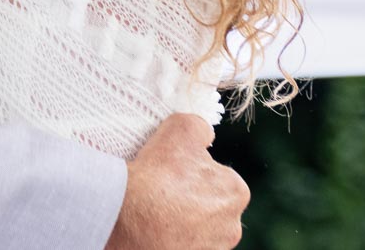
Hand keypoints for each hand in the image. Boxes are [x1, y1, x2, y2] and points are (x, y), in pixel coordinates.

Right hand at [104, 115, 248, 249]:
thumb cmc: (157, 175)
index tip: (171, 171)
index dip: (191, 170)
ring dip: (181, 220)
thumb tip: (205, 134)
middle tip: (161, 190)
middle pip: (209, 204)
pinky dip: (171, 238)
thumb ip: (200, 127)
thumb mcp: (181, 129)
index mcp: (237, 192)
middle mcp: (232, 227)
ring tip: (154, 211)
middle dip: (190, 198)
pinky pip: (184, 244)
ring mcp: (212, 249)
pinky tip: (153, 228)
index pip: (216, 176)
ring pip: (197, 228)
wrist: (128, 219)